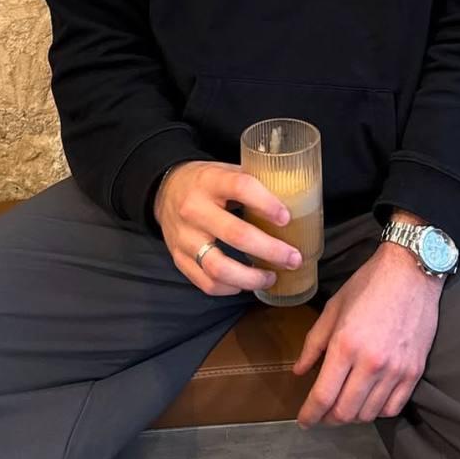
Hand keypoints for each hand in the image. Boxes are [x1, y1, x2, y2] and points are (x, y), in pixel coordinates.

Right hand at [153, 160, 303, 296]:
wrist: (165, 190)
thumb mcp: (225, 170)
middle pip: (235, 234)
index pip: (240, 188)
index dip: (266, 203)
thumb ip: (253, 184)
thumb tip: (294, 200)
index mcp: (210, 181)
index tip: (287, 218)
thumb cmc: (206, 181)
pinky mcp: (178, 258)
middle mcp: (194, 209)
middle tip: (293, 258)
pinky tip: (245, 283)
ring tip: (271, 277)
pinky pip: (206, 283)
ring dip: (251, 278)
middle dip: (270, 250)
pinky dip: (229, 288)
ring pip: (219, 267)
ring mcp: (184, 237)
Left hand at [292, 245, 441, 427]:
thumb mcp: (333, 308)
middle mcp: (371, 363)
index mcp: (345, 344)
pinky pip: (393, 408)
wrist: (410, 271)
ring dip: (353, 415)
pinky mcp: (414, 372)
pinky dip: (378, 411)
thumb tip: (299, 371)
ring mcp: (395, 370)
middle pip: (345, 412)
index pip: (323, 395)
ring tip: (344, 405)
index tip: (304, 421)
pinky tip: (369, 400)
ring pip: (369, 414)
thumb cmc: (368, 284)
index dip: (310, 414)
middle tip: (322, 414)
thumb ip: (314, 343)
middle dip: (329, 418)